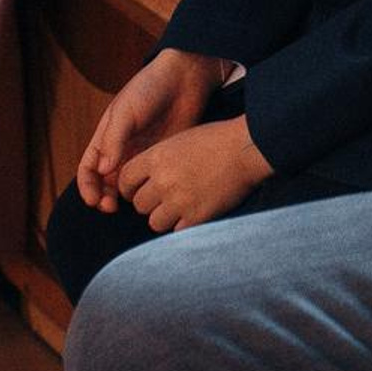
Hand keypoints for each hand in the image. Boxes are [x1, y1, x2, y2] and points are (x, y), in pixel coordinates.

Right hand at [77, 48, 222, 207]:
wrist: (185, 78)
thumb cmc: (150, 89)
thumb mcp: (126, 111)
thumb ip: (114, 140)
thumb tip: (103, 171)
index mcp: (106, 137)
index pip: (88, 168)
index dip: (87, 186)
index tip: (94, 199)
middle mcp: (121, 150)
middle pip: (105, 183)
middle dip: (103, 197)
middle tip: (111, 207)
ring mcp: (142, 155)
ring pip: (127, 186)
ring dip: (124, 198)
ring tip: (130, 204)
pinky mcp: (163, 158)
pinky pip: (150, 180)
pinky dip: (146, 191)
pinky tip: (152, 195)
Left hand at [117, 115, 271, 232]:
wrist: (246, 148)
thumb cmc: (217, 140)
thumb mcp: (180, 141)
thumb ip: (158, 160)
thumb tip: (144, 179)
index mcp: (156, 157)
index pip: (125, 181)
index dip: (128, 188)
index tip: (136, 192)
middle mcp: (163, 180)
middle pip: (138, 204)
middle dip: (149, 203)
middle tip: (163, 200)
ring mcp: (179, 200)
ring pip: (154, 222)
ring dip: (164, 217)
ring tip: (178, 209)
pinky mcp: (197, 216)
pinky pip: (176, 231)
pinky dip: (183, 225)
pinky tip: (193, 213)